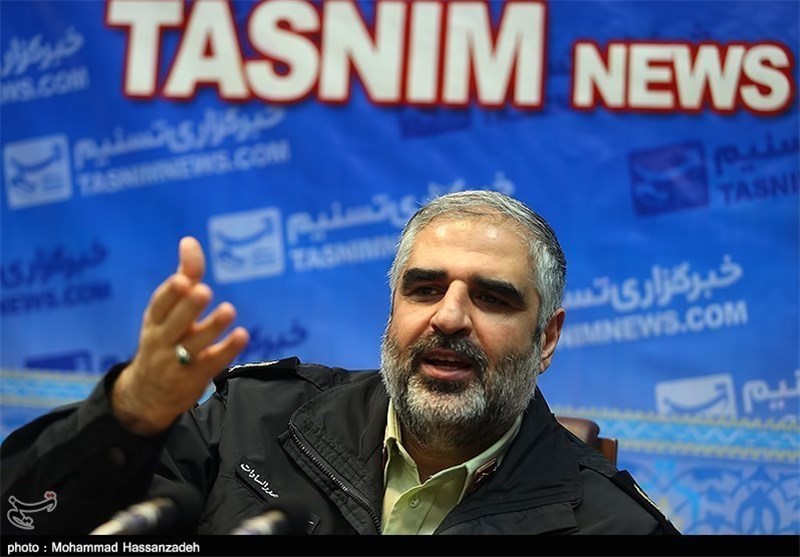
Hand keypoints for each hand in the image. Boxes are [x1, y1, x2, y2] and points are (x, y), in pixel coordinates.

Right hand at [112, 237, 249, 435]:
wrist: (148, 395)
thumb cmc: (164, 340)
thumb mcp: (167, 311)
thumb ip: (184, 275)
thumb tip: (189, 241)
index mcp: (154, 321)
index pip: (159, 306)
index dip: (169, 293)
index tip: (182, 280)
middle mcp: (162, 341)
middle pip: (175, 324)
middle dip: (188, 308)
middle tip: (203, 291)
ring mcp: (177, 362)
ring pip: (194, 345)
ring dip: (212, 327)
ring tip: (228, 310)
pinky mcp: (194, 378)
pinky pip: (212, 362)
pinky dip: (227, 349)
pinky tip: (242, 335)